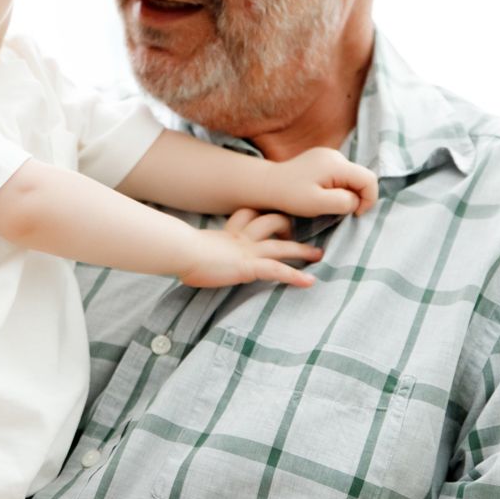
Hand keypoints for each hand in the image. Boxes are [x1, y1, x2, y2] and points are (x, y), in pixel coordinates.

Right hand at [178, 208, 322, 287]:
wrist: (181, 251)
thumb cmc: (180, 252)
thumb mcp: (191, 249)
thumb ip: (199, 252)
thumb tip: (191, 262)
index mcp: (227, 233)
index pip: (249, 216)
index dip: (261, 215)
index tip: (274, 217)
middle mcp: (240, 238)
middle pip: (270, 223)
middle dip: (287, 226)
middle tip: (300, 231)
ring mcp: (247, 251)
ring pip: (280, 246)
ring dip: (301, 250)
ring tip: (319, 256)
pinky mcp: (250, 266)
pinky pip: (278, 270)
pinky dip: (295, 276)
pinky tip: (310, 282)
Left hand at [261, 147, 377, 217]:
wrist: (267, 184)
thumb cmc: (290, 196)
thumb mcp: (318, 204)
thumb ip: (343, 202)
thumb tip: (357, 200)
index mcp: (336, 164)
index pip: (369, 179)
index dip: (369, 199)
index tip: (355, 214)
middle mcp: (335, 155)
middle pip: (361, 177)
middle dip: (357, 196)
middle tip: (340, 211)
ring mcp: (328, 155)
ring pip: (352, 176)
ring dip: (347, 192)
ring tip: (328, 203)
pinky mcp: (322, 159)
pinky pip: (341, 174)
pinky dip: (339, 187)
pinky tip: (323, 194)